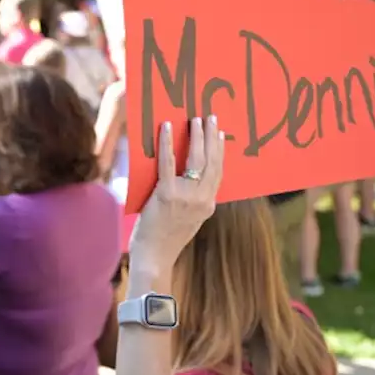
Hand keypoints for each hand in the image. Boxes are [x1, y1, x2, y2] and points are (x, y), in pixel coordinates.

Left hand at [128, 116, 223, 285]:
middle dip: (211, 136)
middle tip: (210, 117)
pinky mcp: (167, 194)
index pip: (218, 172)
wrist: (155, 257)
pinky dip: (166, 143)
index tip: (220, 134)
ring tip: (195, 119)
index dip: (219, 151)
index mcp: (208, 205)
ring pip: (196, 159)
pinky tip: (166, 127)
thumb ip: (193, 202)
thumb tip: (187, 180)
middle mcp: (202, 199)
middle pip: (211, 161)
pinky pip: (168, 163)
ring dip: (197, 136)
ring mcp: (186, 196)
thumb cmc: (166, 240)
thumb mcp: (189, 220)